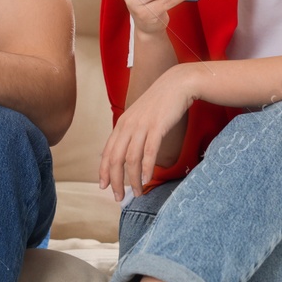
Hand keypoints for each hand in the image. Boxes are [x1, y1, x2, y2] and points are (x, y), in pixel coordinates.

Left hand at [99, 65, 196, 201]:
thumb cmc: (161, 102)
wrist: (177, 84)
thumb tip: (132, 153)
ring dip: (132, 179)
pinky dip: (147, 168)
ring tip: (137, 193)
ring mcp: (142, 126)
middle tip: (118, 198)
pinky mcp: (157, 127)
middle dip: (115, 181)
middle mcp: (128, 126)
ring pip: (131, 159)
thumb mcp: (141, 116)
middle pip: (115, 159)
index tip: (103, 187)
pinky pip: (149, 152)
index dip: (103, 171)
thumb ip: (133, 132)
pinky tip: (147, 180)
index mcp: (122, 124)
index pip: (107, 152)